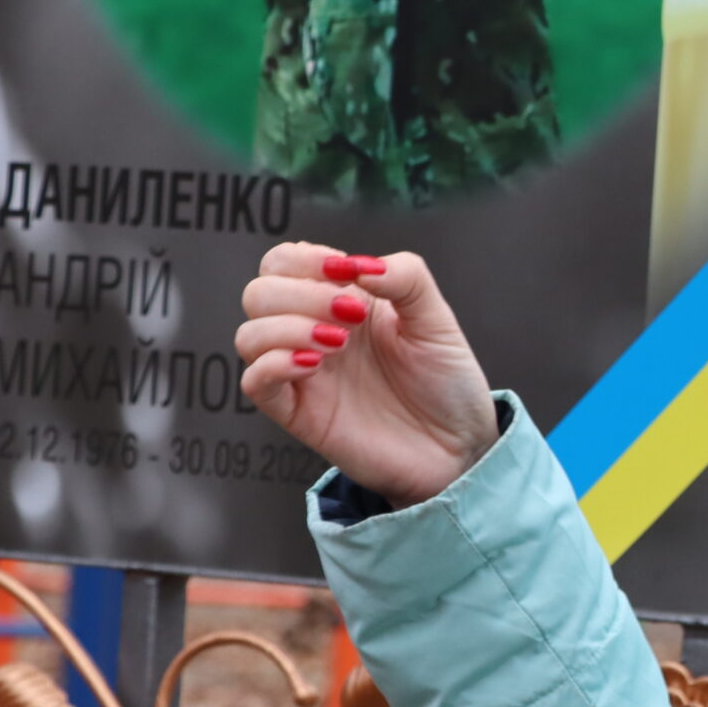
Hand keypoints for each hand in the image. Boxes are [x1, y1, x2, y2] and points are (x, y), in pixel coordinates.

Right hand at [236, 244, 500, 507]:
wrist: (459, 447)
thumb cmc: (446, 383)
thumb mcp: (436, 318)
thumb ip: (405, 277)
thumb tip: (359, 264)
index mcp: (340, 301)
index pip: (284, 263)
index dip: (305, 260)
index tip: (345, 274)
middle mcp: (313, 333)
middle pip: (258, 294)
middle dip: (300, 293)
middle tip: (350, 314)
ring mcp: (304, 374)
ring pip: (248, 336)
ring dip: (288, 327)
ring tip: (340, 342)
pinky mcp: (299, 414)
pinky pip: (255, 384)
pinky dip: (275, 364)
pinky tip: (316, 364)